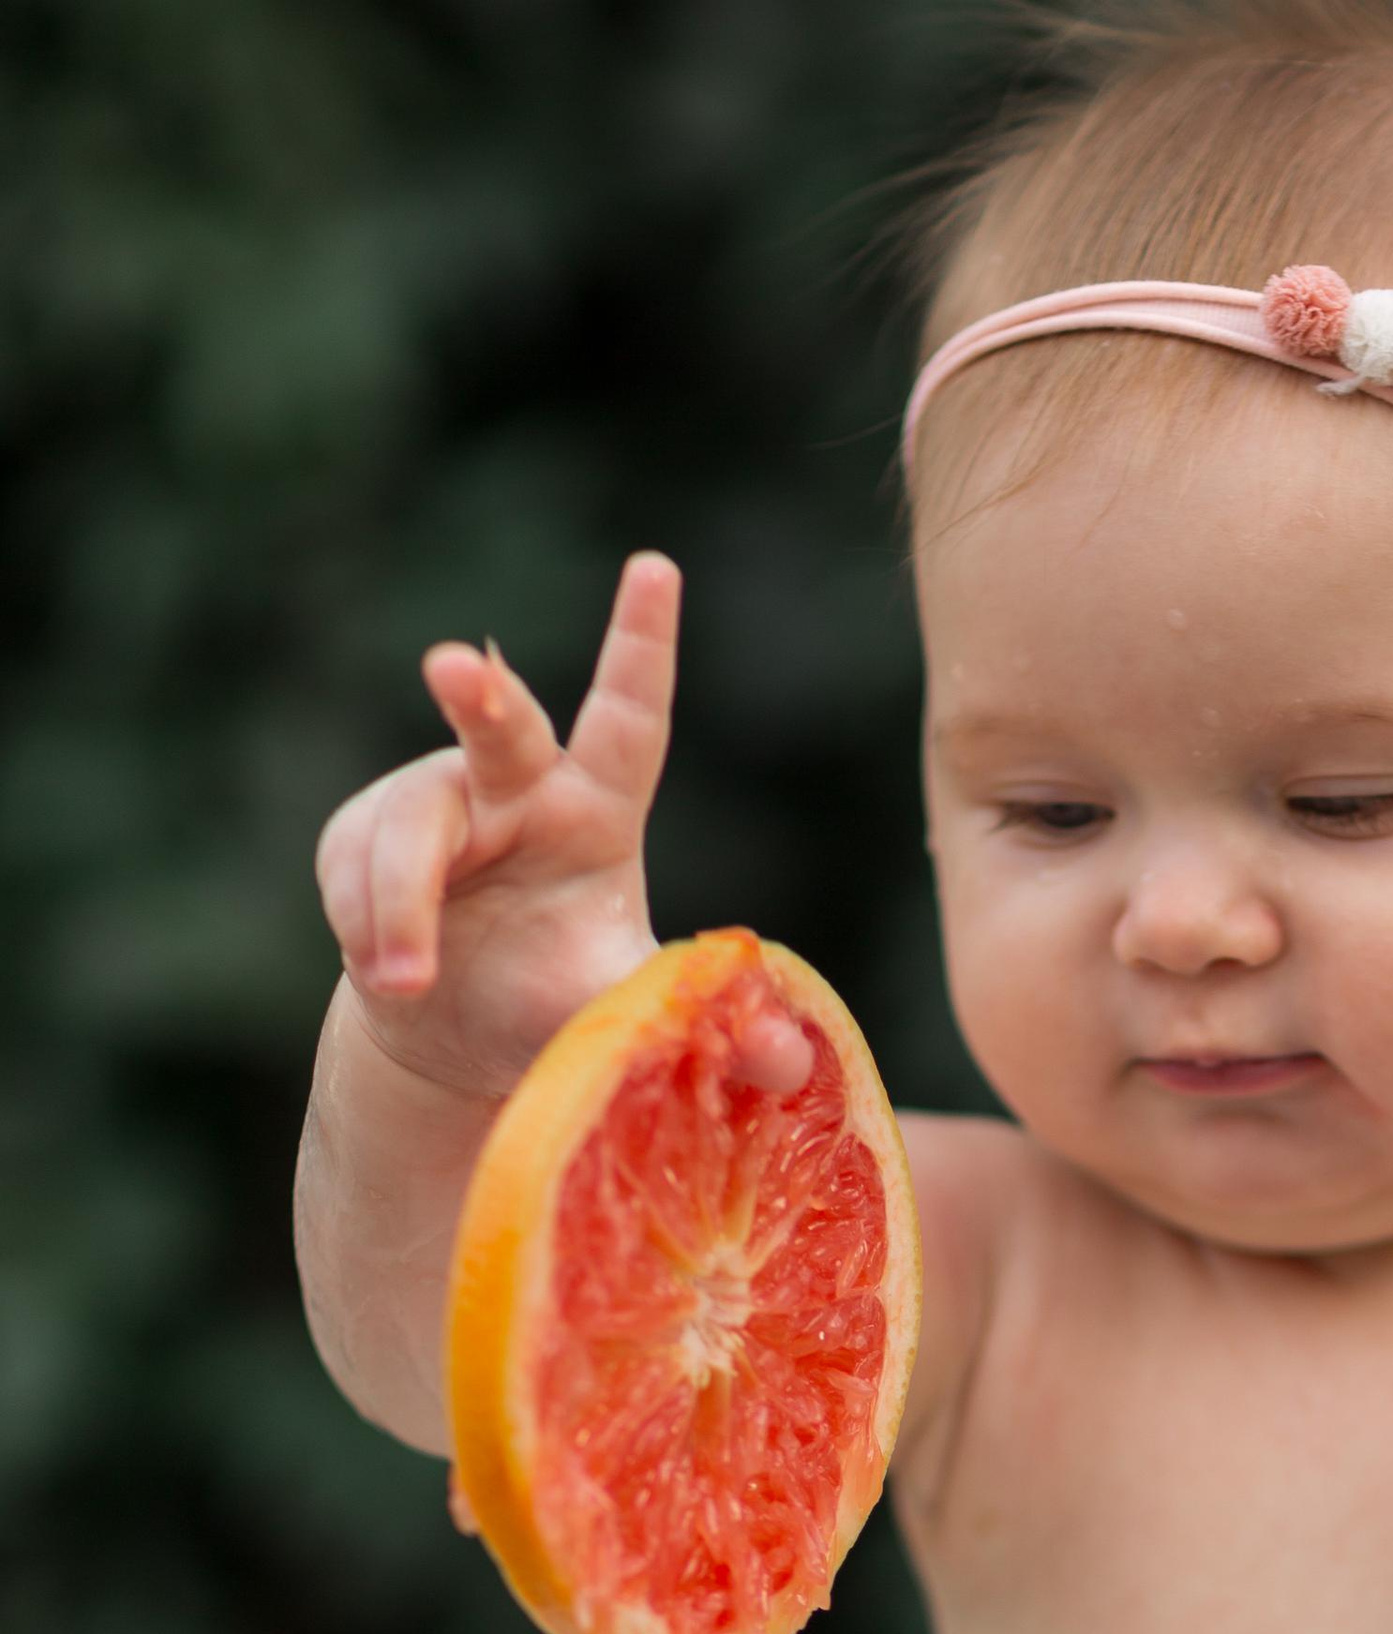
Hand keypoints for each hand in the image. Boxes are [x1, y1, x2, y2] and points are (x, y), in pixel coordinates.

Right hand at [314, 551, 692, 1103]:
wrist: (449, 1036)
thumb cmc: (549, 1003)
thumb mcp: (621, 1011)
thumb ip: (697, 1025)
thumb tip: (795, 1063)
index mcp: (597, 812)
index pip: (629, 720)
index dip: (640, 647)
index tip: (657, 569)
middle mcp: (518, 786)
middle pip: (500, 728)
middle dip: (479, 696)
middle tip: (457, 667)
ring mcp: (436, 800)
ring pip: (409, 827)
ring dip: (400, 910)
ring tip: (410, 985)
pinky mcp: (362, 829)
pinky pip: (354, 868)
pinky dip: (367, 930)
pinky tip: (390, 977)